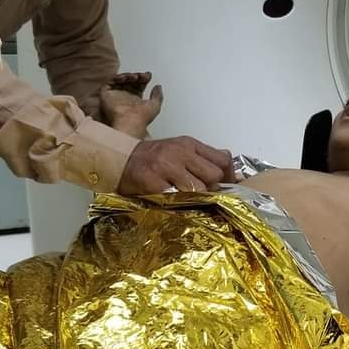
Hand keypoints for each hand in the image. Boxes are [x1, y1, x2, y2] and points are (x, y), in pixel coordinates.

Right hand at [101, 72, 163, 137]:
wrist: (130, 121)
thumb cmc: (141, 118)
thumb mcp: (155, 106)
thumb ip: (158, 95)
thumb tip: (158, 87)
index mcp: (135, 101)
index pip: (138, 86)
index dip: (143, 79)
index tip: (148, 76)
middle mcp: (124, 98)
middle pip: (129, 82)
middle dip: (136, 76)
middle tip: (141, 76)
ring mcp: (115, 96)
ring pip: (120, 80)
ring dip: (128, 75)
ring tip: (135, 77)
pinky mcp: (106, 94)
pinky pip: (109, 82)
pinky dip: (117, 77)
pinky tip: (125, 77)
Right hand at [118, 137, 234, 194]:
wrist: (121, 159)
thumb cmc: (153, 158)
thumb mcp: (180, 150)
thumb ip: (201, 159)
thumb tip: (226, 174)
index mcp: (189, 144)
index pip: (222, 160)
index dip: (227, 177)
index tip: (223, 187)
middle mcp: (180, 152)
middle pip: (214, 176)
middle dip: (210, 188)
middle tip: (200, 194)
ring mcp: (166, 165)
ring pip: (198, 189)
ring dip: (194, 199)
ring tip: (183, 199)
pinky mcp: (153, 181)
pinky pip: (176, 198)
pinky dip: (177, 204)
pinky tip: (170, 201)